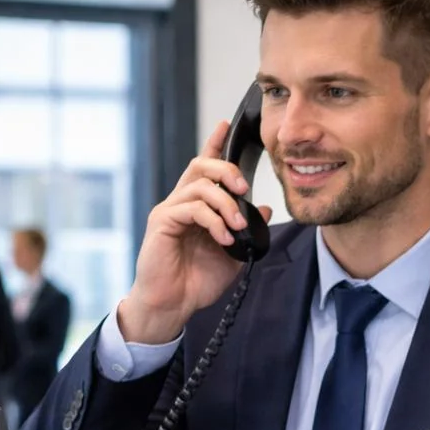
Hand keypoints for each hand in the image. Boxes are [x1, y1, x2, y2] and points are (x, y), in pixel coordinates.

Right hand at [120, 121, 272, 343]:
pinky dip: (213, 221)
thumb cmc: (197, 280)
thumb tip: (266, 208)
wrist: (173, 304)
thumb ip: (249, 231)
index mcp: (197, 206)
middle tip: (245, 189)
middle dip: (227, 170)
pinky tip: (224, 238)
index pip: (204, 166)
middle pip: (201, 166)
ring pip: (199, 186)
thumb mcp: (234, 255)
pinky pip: (191, 209)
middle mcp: (181, 202)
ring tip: (238, 226)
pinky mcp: (162, 223)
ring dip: (226, 204)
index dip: (214, 143)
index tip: (226, 124)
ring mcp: (170, 211)